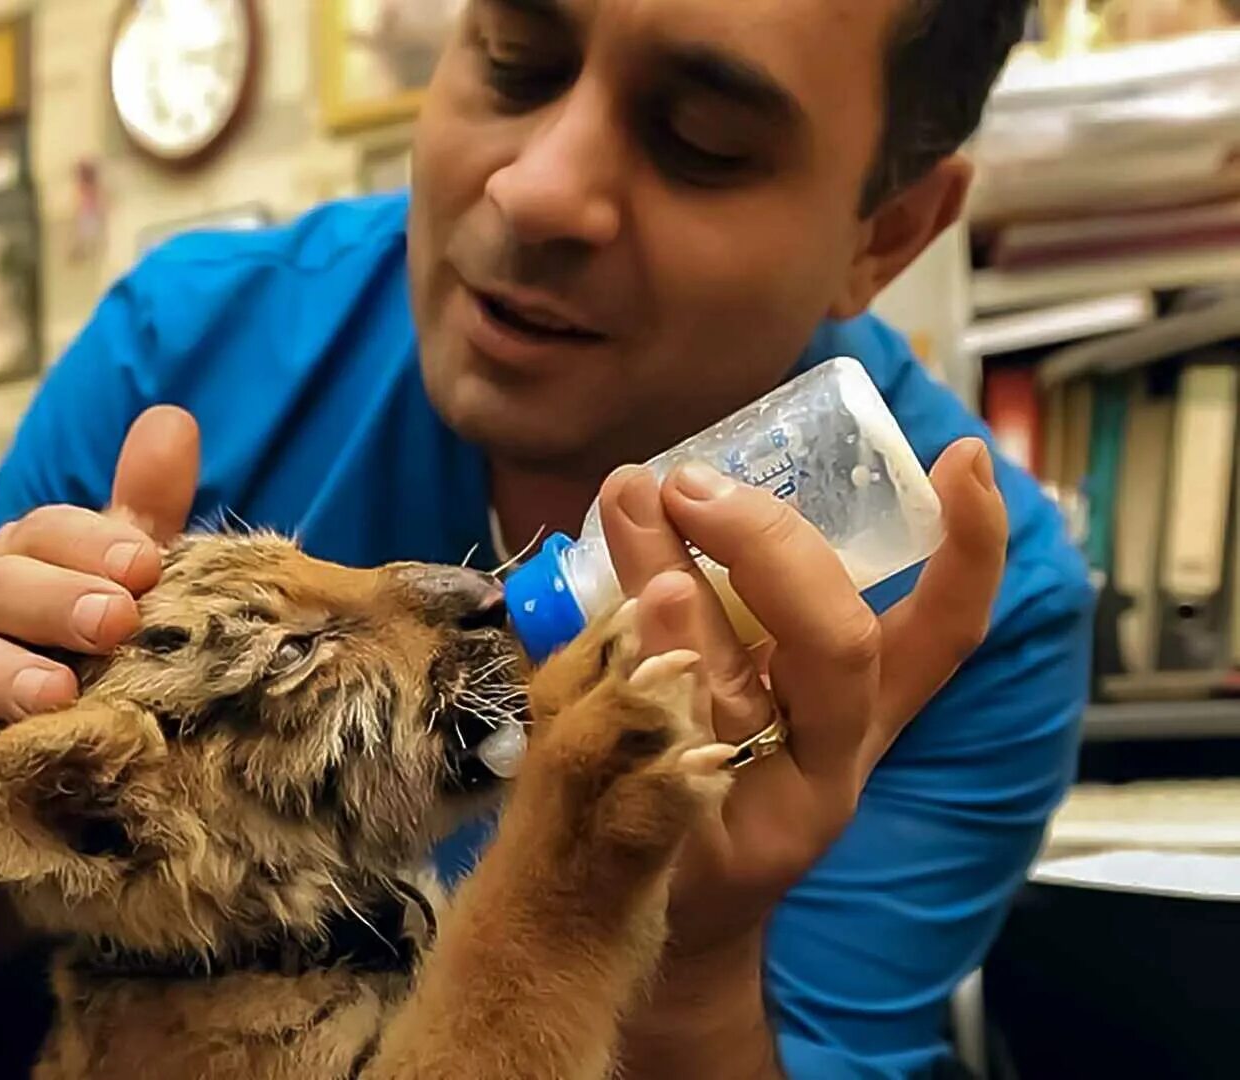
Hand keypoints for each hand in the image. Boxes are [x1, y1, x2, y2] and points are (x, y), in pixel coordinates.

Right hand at [0, 406, 200, 805]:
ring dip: (3, 677)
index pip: (46, 531)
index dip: (92, 543)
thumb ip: (144, 507)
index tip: (147, 564)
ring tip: (56, 696)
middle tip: (116, 621)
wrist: (34, 730)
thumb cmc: (91, 637)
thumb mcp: (123, 573)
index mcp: (24, 554)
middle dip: (55, 601)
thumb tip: (174, 419)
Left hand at [598, 437, 1007, 960]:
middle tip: (693, 482)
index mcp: (861, 706)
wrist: (639, 908)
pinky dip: (618, 659)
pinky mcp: (676, 833)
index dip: (971, 554)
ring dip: (671, 578)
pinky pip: (647, 734)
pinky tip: (587, 613)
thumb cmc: (700, 764)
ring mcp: (751, 802)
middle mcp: (828, 755)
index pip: (943, 633)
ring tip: (632, 502)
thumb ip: (721, 600)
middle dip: (772, 545)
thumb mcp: (737, 675)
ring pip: (729, 685)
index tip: (966, 460)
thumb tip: (651, 481)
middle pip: (839, 647)